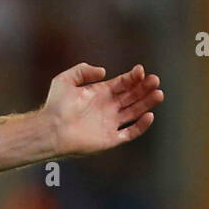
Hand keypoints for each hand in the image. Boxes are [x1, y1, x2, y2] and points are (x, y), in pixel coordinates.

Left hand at [45, 63, 162, 155]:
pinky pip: (131, 132)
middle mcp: (107, 107)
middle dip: (144, 88)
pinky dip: (141, 125)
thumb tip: (104, 71)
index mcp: (99, 93)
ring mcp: (110, 123)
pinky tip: (149, 115)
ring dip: (147, 103)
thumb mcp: (65, 80)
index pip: (123, 83)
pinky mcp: (110, 138)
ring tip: (158, 93)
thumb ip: (82, 70)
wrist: (50, 128)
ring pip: (135, 112)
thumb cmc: (55, 105)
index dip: (133, 77)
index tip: (141, 70)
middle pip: (132, 96)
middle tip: (155, 80)